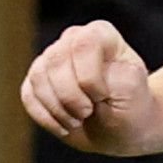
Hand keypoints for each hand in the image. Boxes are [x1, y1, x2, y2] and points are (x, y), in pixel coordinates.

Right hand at [23, 19, 161, 153]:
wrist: (122, 128)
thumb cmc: (131, 108)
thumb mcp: (133, 94)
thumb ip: (114, 79)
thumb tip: (87, 78)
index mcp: (102, 34)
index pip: (85, 44)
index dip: (89, 77)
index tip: (102, 97)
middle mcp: (73, 39)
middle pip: (56, 61)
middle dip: (71, 97)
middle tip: (88, 113)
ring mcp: (52, 58)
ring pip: (39, 78)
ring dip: (58, 109)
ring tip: (79, 121)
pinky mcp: (37, 80)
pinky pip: (28, 95)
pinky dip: (46, 116)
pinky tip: (64, 126)